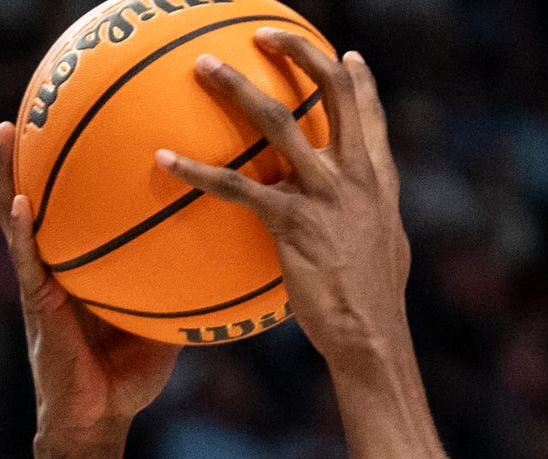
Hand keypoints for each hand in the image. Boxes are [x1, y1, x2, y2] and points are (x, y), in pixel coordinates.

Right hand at [0, 122, 180, 458]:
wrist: (96, 423)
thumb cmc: (128, 380)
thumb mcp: (164, 320)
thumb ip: (183, 283)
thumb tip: (232, 251)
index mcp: (80, 265)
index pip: (75, 204)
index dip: (73, 165)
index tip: (81, 119)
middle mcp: (54, 265)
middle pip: (40, 194)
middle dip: (33, 151)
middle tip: (34, 103)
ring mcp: (39, 283)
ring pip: (16, 216)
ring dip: (7, 174)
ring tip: (7, 131)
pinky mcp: (35, 305)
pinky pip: (25, 259)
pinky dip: (20, 230)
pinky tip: (20, 202)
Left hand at [156, 35, 412, 381]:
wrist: (371, 336)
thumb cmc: (372, 306)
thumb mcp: (383, 251)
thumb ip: (365, 222)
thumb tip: (351, 222)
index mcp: (378, 178)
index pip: (369, 112)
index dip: (357, 78)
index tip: (344, 55)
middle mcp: (354, 173)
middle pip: (330, 91)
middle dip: (297, 53)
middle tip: (263, 33)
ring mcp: (324, 194)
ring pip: (277, 122)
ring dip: (236, 88)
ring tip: (201, 66)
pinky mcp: (291, 222)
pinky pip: (236, 186)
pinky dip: (197, 171)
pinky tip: (164, 160)